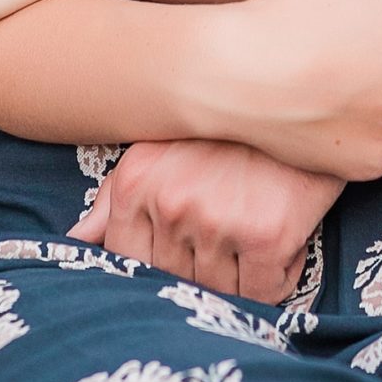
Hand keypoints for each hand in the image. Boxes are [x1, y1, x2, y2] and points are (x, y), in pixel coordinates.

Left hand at [69, 141, 340, 302]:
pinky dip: (278, 272)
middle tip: (234, 225)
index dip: (161, 262)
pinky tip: (284, 231)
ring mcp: (217, 221)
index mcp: (135, 183)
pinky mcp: (265, 235)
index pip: (128, 262)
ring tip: (258, 219)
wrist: (305, 89)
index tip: (188, 244)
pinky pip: (264, 291)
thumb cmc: (229, 125)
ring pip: (220, 291)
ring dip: (243, 271)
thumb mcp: (158, 149)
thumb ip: (111, 200)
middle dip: (205, 266)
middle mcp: (170, 203)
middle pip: (176, 280)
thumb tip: (75, 241)